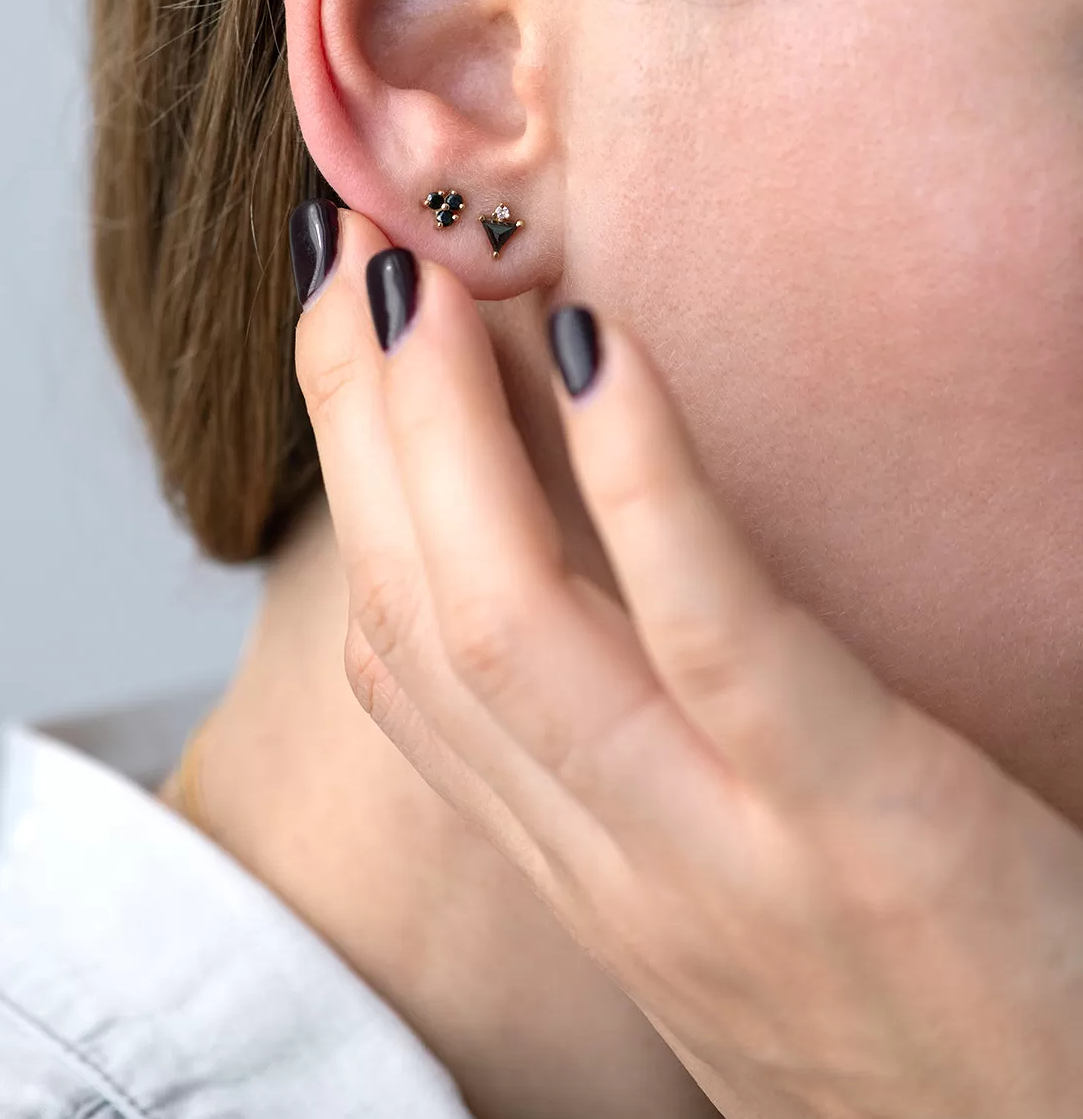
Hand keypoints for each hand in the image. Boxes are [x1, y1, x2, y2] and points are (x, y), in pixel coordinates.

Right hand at [292, 200, 1082, 1118]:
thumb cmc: (916, 999)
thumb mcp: (730, 883)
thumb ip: (641, 745)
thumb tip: (589, 555)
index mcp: (584, 863)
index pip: (405, 664)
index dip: (349, 482)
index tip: (342, 336)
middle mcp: (613, 863)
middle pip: (422, 620)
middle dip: (359, 424)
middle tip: (352, 259)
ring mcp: (715, 857)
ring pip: (510, 626)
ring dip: (443, 437)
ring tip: (428, 285)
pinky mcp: (851, 827)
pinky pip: (711, 638)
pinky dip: (641, 488)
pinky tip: (600, 352)